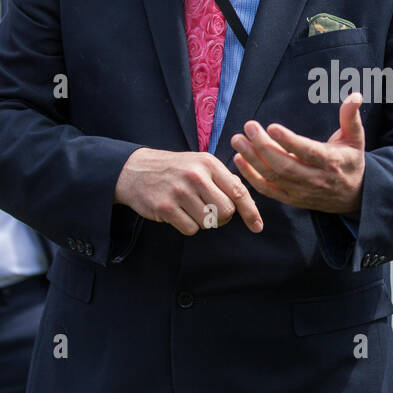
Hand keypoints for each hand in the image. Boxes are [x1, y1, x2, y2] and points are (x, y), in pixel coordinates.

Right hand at [114, 146, 260, 235]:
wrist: (135, 170)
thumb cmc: (174, 169)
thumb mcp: (199, 164)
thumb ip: (223, 179)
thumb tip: (246, 200)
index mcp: (209, 163)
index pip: (238, 191)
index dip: (250, 211)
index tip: (257, 227)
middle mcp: (196, 176)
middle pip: (226, 211)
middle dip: (222, 217)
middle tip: (210, 211)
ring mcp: (180, 191)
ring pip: (208, 222)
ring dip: (202, 221)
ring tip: (189, 207)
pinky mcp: (165, 207)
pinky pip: (190, 229)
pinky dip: (187, 226)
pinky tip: (177, 212)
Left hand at [230, 93, 364, 214]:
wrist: (353, 197)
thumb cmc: (351, 161)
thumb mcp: (356, 139)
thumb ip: (351, 117)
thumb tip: (355, 95)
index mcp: (331, 162)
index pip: (308, 152)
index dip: (289, 141)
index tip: (272, 127)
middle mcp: (315, 179)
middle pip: (285, 165)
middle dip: (263, 146)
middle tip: (249, 127)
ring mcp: (301, 192)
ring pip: (273, 177)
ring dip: (252, 159)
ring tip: (238, 140)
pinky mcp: (292, 200)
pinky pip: (268, 190)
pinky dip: (251, 177)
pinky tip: (239, 160)